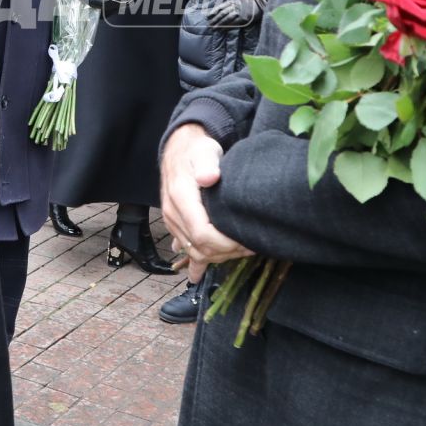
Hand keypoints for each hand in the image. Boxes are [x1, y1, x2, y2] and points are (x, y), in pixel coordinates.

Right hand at [159, 124, 250, 281]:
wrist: (180, 150)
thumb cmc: (197, 150)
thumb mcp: (204, 151)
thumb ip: (207, 163)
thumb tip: (209, 177)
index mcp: (180, 198)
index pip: (202, 234)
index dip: (225, 244)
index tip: (248, 242)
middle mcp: (173, 214)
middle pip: (199, 247)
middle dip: (227, 252)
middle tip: (253, 247)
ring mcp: (172, 222)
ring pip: (194, 252)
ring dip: (218, 257)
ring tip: (241, 253)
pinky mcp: (175, 225)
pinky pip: (184, 249)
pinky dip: (194, 263)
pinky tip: (197, 275)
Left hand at [203, 0, 261, 29]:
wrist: (260, 4)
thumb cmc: (249, 3)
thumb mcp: (239, 0)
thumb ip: (231, 4)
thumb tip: (221, 10)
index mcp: (234, 1)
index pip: (221, 6)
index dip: (214, 11)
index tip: (208, 15)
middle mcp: (235, 6)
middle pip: (223, 13)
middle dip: (215, 19)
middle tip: (209, 24)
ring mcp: (239, 12)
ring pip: (227, 18)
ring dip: (220, 24)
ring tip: (214, 28)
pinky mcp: (243, 18)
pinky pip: (233, 23)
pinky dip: (227, 27)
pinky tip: (222, 30)